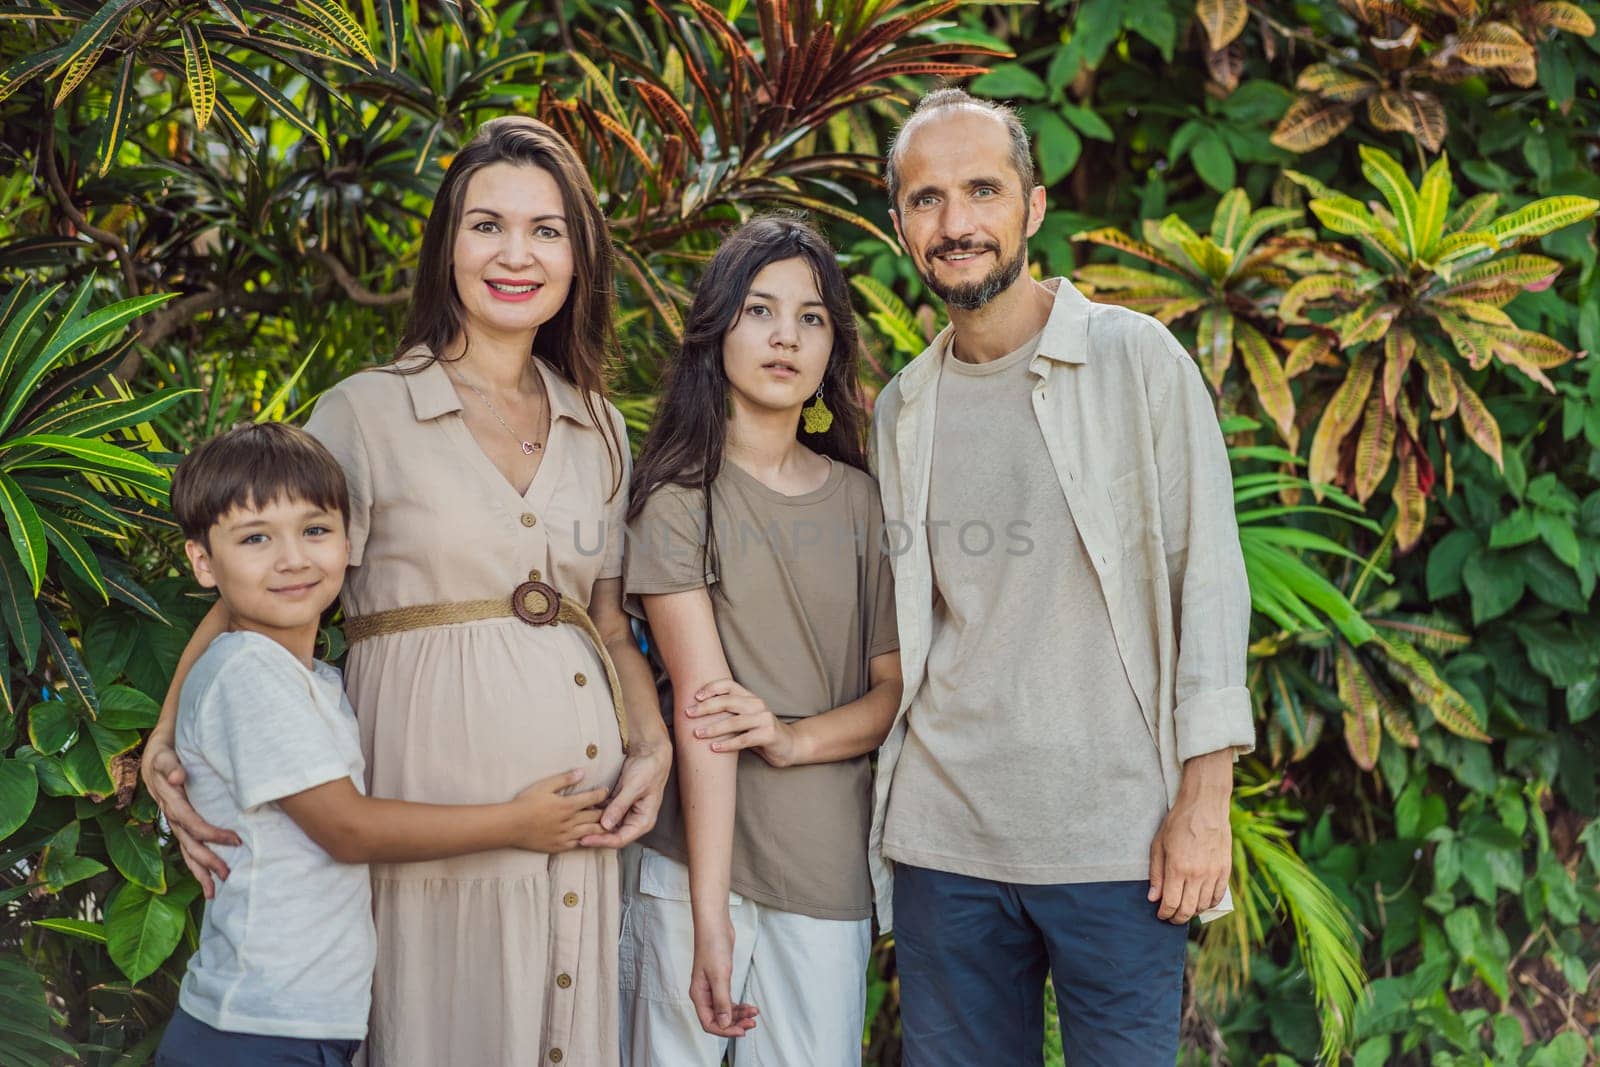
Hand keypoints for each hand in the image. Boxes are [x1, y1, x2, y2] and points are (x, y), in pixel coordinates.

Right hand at [140, 738, 239, 898]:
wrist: (153, 755)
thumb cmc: (164, 753)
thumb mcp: (164, 755)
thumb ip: (170, 765)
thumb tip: (178, 776)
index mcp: (170, 802)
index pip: (192, 822)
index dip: (211, 833)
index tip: (236, 840)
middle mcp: (171, 816)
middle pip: (189, 844)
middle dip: (207, 861)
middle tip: (228, 874)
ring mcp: (174, 823)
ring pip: (186, 852)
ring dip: (200, 872)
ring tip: (214, 892)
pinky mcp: (180, 825)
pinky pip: (188, 848)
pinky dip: (197, 865)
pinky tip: (208, 879)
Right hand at [509, 769, 610, 852]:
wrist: (510, 826)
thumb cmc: (525, 803)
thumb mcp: (544, 786)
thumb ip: (564, 779)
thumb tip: (582, 772)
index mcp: (567, 805)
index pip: (593, 798)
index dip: (602, 794)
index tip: (606, 791)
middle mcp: (569, 822)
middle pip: (596, 816)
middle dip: (606, 811)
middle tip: (612, 807)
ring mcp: (565, 836)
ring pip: (591, 832)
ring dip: (601, 826)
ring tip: (607, 822)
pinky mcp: (559, 847)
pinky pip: (579, 844)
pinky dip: (587, 839)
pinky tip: (590, 836)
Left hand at [579, 741, 669, 848]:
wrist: (650, 753)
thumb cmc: (648, 769)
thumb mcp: (634, 787)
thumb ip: (620, 806)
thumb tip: (606, 825)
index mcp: (643, 821)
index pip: (620, 839)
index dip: (602, 841)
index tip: (584, 839)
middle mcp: (634, 820)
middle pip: (612, 835)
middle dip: (594, 836)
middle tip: (574, 835)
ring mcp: (626, 813)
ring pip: (606, 826)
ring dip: (592, 825)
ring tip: (574, 825)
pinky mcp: (618, 804)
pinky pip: (604, 813)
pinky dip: (593, 814)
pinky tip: (580, 812)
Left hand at [686, 679, 800, 767]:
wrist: (789, 745)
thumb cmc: (759, 732)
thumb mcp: (745, 718)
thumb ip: (728, 713)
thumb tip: (696, 711)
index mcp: (750, 697)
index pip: (729, 685)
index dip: (711, 688)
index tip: (695, 697)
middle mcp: (757, 704)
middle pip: (728, 701)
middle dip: (706, 708)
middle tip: (688, 714)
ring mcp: (765, 719)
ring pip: (735, 721)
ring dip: (713, 728)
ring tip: (697, 733)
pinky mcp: (769, 735)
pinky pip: (744, 739)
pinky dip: (727, 744)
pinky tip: (714, 748)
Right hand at [689, 907, 757, 1037]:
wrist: (715, 926)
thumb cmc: (713, 946)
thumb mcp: (719, 975)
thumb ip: (721, 1001)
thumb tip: (724, 1023)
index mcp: (698, 995)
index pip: (709, 1023)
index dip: (725, 1030)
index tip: (741, 1031)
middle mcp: (704, 994)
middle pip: (718, 1019)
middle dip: (735, 1024)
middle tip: (752, 1023)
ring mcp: (712, 988)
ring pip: (725, 1011)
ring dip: (739, 1015)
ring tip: (754, 1014)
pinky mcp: (720, 981)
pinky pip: (728, 1001)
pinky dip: (739, 1005)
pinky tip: (750, 1006)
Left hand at [1148, 751, 1232, 923]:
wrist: (1205, 806)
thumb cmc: (1178, 822)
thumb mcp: (1158, 844)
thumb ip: (1156, 873)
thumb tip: (1153, 898)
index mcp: (1178, 868)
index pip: (1171, 903)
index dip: (1164, 913)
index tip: (1160, 914)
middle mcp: (1197, 874)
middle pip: (1188, 909)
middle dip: (1177, 918)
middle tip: (1171, 917)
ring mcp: (1213, 873)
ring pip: (1204, 905)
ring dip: (1193, 912)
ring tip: (1185, 909)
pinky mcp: (1225, 869)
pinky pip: (1219, 896)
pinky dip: (1210, 904)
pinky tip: (1202, 903)